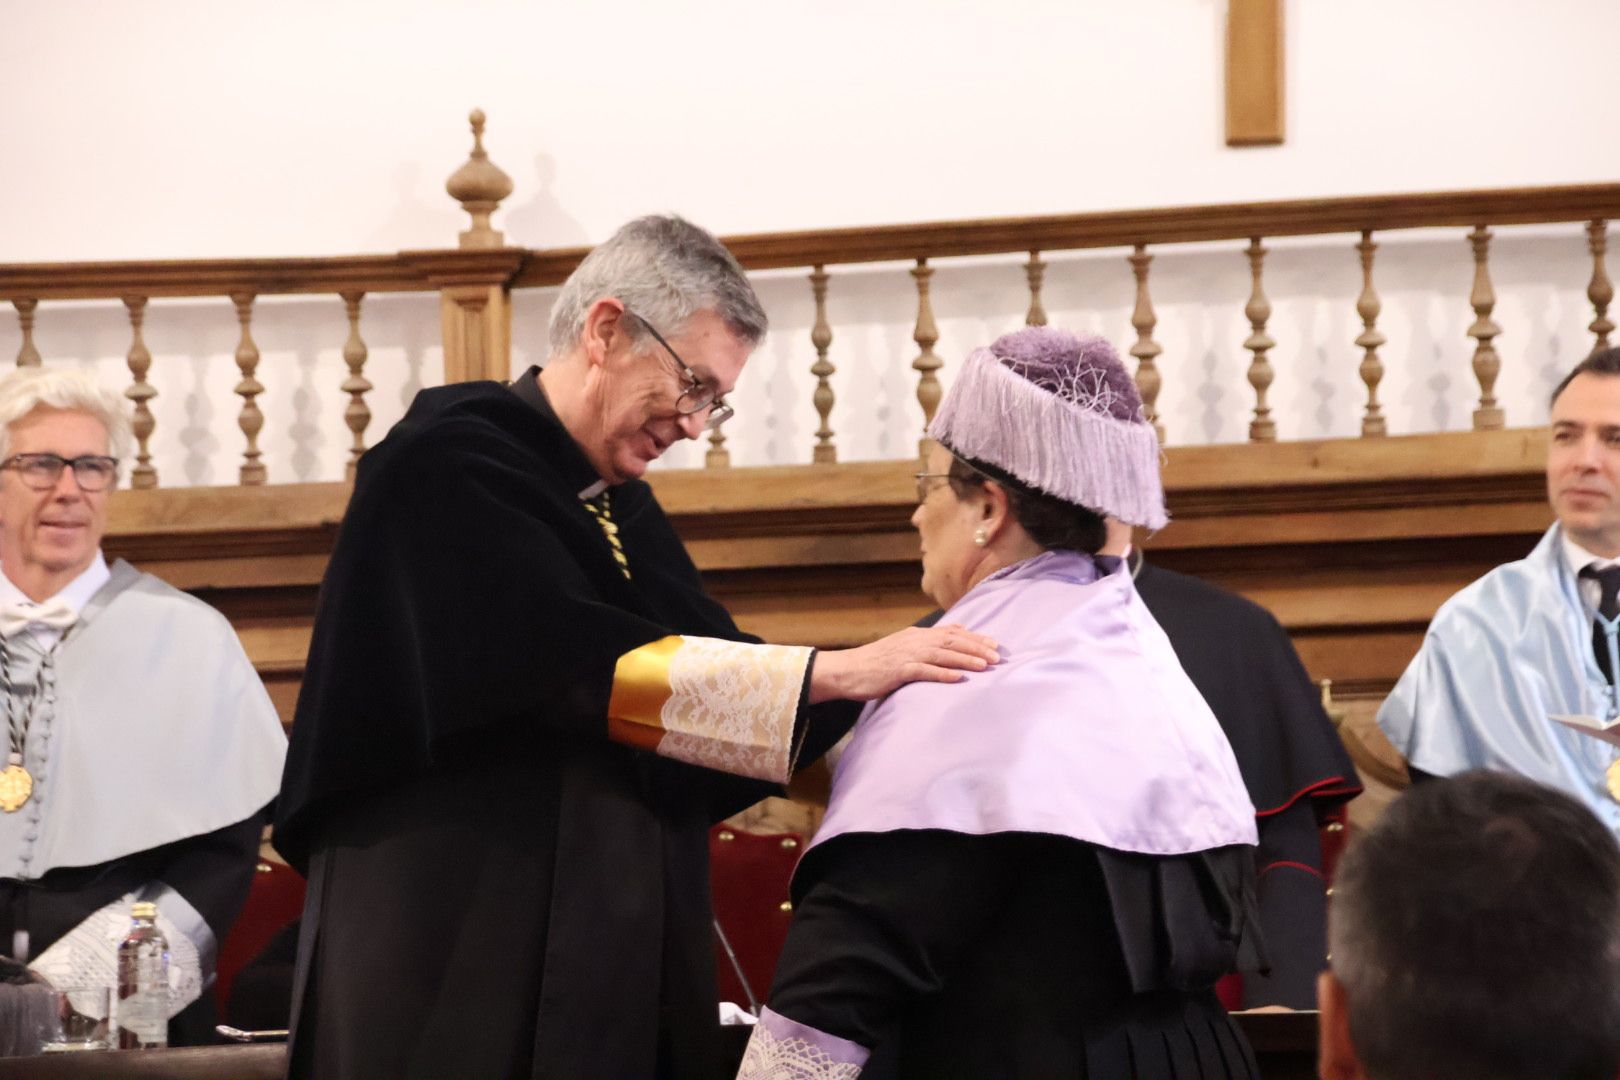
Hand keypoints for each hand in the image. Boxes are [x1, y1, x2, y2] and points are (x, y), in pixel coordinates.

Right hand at [807, 623, 1000, 703]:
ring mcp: (905, 655)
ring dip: (965, 659)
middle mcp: (914, 641)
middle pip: (951, 641)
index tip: (995, 644)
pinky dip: (942, 674)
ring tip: (985, 666)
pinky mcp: (897, 670)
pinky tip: (958, 678)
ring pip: (941, 654)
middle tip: (997, 656)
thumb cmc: (876, 662)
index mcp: (917, 635)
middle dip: (976, 648)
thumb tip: (955, 630)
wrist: (846, 670)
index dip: (975, 638)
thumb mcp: (904, 646)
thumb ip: (928, 640)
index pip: (952, 633)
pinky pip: (923, 671)